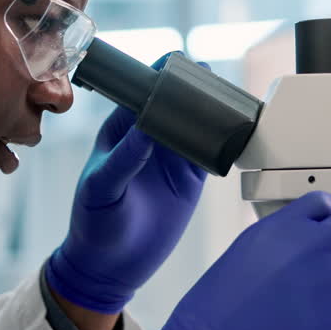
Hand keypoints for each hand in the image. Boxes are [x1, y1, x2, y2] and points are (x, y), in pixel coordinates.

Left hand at [45, 54, 209, 313]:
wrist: (110, 267)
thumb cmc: (94, 222)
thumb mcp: (103, 188)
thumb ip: (124, 158)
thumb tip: (146, 128)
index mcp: (121, 131)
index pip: (142, 93)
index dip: (158, 76)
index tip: (176, 62)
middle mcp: (148, 139)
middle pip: (174, 103)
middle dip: (192, 90)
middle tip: (211, 79)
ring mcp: (170, 158)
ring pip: (195, 125)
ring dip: (211, 113)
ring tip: (230, 101)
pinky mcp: (189, 180)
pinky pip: (210, 153)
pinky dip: (223, 143)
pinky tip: (236, 134)